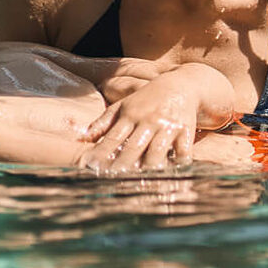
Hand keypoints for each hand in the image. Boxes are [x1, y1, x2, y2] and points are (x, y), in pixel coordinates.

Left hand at [79, 81, 198, 172]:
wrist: (181, 84)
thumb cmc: (147, 99)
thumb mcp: (123, 105)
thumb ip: (103, 122)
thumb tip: (82, 138)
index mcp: (130, 116)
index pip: (113, 138)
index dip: (102, 153)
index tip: (92, 167)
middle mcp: (147, 121)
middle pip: (133, 148)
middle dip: (123, 164)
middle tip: (113, 181)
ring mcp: (167, 126)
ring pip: (156, 151)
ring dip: (148, 167)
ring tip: (142, 183)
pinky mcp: (185, 130)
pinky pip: (182, 150)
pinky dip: (178, 163)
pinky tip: (173, 176)